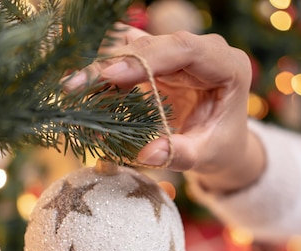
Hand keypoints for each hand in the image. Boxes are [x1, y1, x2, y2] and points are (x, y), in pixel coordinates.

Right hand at [65, 24, 264, 192]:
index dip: (145, 59)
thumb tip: (147, 154)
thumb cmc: (221, 149)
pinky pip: (129, 59)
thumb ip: (181, 154)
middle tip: (75, 86)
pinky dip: (107, 74)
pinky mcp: (162, 62)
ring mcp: (181, 54)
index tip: (110, 75)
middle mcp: (205, 52)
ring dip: (103, 67)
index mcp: (228, 66)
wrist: (224, 145)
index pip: (185, 49)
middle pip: (154, 45)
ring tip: (73, 89)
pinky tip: (85, 87)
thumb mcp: (207, 155)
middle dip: (113, 63)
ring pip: (136, 48)